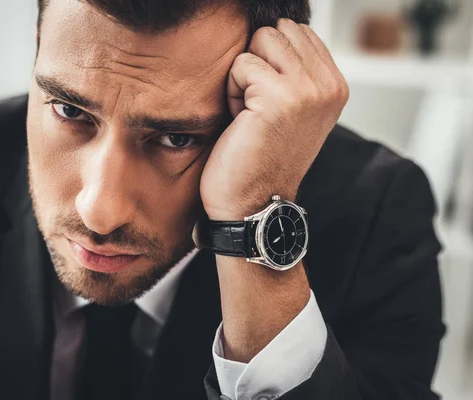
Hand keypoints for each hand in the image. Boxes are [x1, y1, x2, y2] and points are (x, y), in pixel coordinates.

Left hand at [200, 19, 348, 220]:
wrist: (253, 203)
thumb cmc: (263, 156)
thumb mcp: (294, 109)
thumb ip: (297, 70)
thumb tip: (274, 30)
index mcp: (335, 86)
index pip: (299, 32)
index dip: (272, 61)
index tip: (270, 102)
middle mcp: (329, 86)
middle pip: (279, 31)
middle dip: (258, 63)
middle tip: (257, 106)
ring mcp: (306, 90)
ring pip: (261, 41)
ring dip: (245, 75)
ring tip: (250, 112)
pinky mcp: (277, 97)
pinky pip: (241, 65)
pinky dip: (232, 92)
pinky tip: (242, 121)